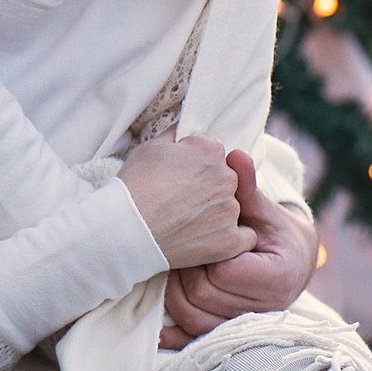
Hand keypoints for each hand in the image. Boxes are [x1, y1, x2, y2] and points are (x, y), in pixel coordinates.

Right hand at [120, 134, 251, 269]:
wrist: (126, 230)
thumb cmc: (133, 188)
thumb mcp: (150, 148)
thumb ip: (175, 135)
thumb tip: (185, 129)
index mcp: (210, 150)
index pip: (214, 155)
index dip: (196, 168)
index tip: (181, 181)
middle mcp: (226, 176)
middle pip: (226, 181)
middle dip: (209, 190)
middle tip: (183, 203)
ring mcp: (229, 209)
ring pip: (232, 208)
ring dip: (217, 215)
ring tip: (187, 225)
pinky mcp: (229, 239)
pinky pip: (245, 238)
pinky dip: (232, 240)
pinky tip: (211, 240)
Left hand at [158, 148, 320, 347]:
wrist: (292, 262)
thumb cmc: (274, 232)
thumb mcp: (263, 210)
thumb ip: (246, 188)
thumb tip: (236, 154)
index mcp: (276, 278)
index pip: (223, 271)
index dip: (205, 253)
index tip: (197, 235)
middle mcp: (263, 309)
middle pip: (202, 295)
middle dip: (183, 270)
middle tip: (173, 247)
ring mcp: (244, 325)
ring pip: (193, 319)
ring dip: (172, 294)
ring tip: (169, 267)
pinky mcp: (228, 335)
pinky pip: (194, 341)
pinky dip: (172, 334)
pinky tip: (154, 325)